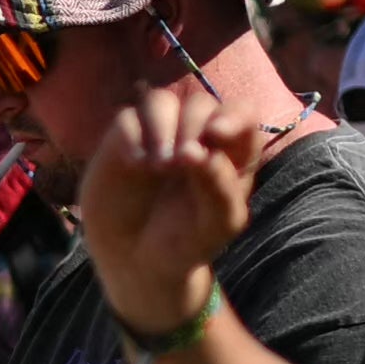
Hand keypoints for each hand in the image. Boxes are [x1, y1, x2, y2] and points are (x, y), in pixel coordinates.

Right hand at [70, 63, 280, 340]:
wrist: (139, 263)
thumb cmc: (189, 242)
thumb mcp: (218, 226)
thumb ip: (220, 189)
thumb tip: (202, 153)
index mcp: (230, 151)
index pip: (240, 114)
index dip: (232, 116)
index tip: (216, 134)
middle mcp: (195, 136)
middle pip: (199, 104)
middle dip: (192, 126)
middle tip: (180, 162)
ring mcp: (158, 135)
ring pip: (161, 101)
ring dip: (161, 125)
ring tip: (157, 165)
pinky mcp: (124, 141)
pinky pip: (127, 118)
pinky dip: (132, 135)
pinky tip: (135, 165)